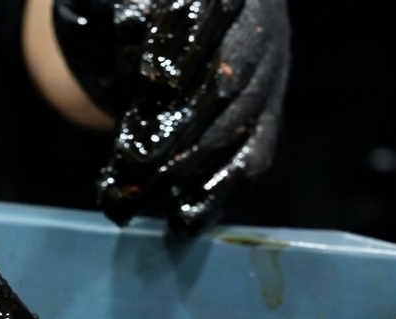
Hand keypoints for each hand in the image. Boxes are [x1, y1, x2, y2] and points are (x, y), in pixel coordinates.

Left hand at [52, 0, 289, 230]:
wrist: (182, 17)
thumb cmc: (140, 6)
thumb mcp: (124, 0)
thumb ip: (131, 10)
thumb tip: (131, 27)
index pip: (210, 13)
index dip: (181, 50)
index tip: (149, 82)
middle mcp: (261, 27)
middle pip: (226, 80)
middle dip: (178, 127)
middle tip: (133, 164)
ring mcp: (270, 74)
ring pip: (237, 127)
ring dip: (186, 169)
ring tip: (137, 198)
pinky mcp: (268, 116)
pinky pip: (253, 159)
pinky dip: (217, 193)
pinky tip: (182, 221)